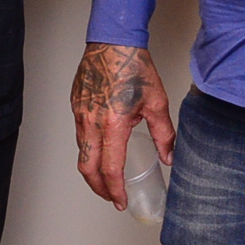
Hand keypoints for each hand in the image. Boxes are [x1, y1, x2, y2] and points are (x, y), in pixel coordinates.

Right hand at [72, 43, 174, 209]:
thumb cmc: (133, 67)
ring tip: (107, 177)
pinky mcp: (75, 106)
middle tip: (111, 197)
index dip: (115, 190)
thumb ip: (164, 134)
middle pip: (87, 168)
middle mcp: (91, 122)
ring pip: (81, 152)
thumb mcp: (157, 103)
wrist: (113, 42)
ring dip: (92, 170)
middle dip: (98, 188)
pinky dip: (89, 149)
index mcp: (113, 123)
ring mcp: (80, 114)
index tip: (121, 201)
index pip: (110, 169)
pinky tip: (101, 148)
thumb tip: (169, 157)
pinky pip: (79, 135)